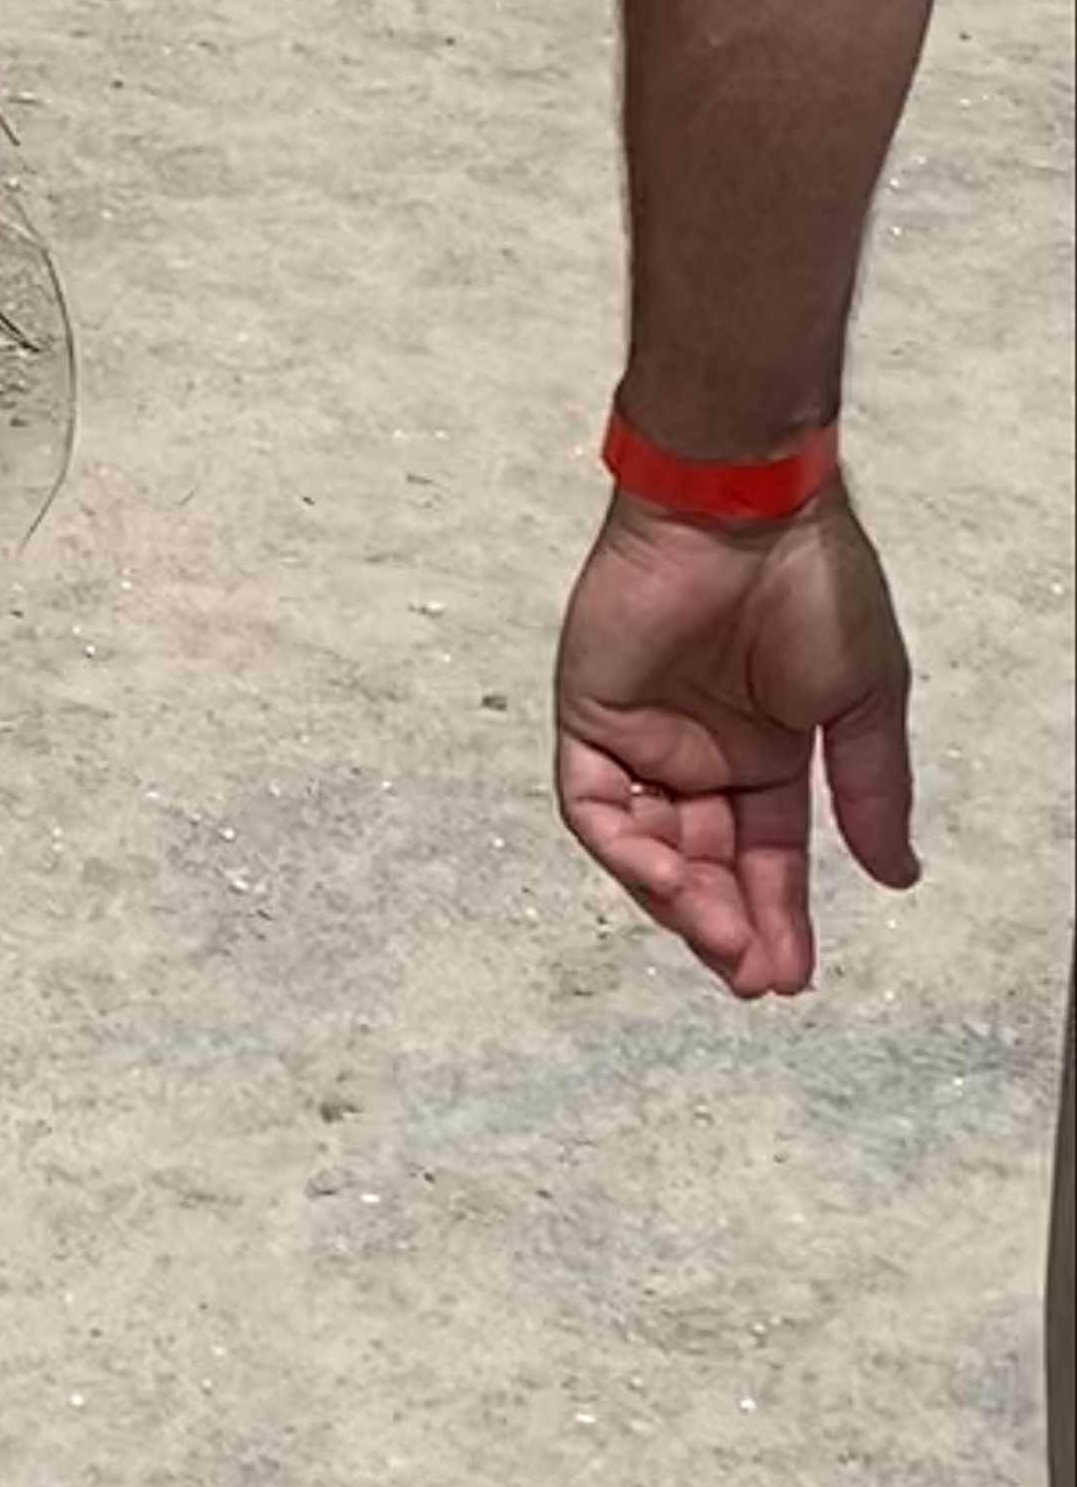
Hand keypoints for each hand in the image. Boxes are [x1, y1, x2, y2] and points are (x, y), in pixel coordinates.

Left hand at [551, 486, 917, 1000]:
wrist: (746, 511)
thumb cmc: (815, 587)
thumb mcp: (861, 703)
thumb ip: (868, 792)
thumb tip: (897, 876)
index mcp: (765, 752)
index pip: (766, 857)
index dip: (777, 918)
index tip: (791, 975)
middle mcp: (700, 753)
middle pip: (706, 865)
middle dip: (727, 926)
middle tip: (755, 974)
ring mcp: (641, 735)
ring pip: (648, 848)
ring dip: (680, 902)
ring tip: (723, 940)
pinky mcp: (589, 713)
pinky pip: (593, 803)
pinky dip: (626, 849)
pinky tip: (671, 881)